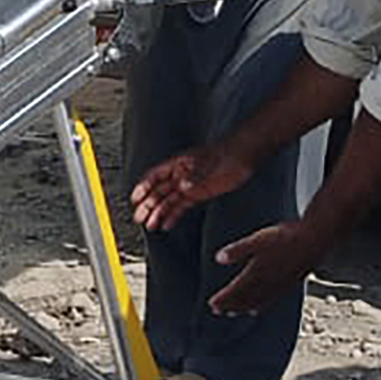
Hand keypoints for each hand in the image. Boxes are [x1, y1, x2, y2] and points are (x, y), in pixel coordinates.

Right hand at [131, 143, 252, 231]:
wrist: (245, 155)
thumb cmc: (228, 154)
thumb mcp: (212, 166)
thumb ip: (196, 178)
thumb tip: (182, 187)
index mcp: (180, 163)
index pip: (155, 175)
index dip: (144, 187)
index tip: (135, 198)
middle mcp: (181, 175)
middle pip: (159, 190)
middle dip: (148, 205)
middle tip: (139, 218)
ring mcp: (190, 185)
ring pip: (169, 200)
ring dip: (158, 213)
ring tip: (150, 225)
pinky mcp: (199, 194)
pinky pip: (182, 206)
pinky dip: (173, 215)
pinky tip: (166, 225)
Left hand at [209, 216, 328, 311]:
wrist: (314, 240)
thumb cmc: (287, 237)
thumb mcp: (257, 239)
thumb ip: (237, 250)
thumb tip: (219, 258)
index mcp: (257, 273)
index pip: (236, 290)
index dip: (223, 299)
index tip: (212, 304)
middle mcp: (267, 284)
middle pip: (245, 300)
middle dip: (230, 306)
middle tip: (218, 311)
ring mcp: (278, 286)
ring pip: (257, 303)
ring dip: (243, 309)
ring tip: (233, 313)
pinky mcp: (288, 285)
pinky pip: (270, 301)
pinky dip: (260, 307)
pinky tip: (257, 309)